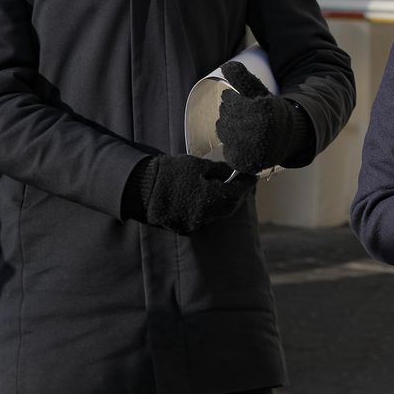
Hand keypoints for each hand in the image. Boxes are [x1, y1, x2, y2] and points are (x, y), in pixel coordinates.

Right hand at [135, 154, 256, 234]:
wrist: (141, 188)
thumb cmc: (171, 172)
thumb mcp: (198, 165)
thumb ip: (220, 170)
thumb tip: (234, 172)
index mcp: (209, 198)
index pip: (237, 193)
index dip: (246, 184)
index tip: (252, 176)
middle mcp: (204, 215)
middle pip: (230, 207)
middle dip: (238, 195)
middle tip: (242, 183)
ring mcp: (194, 224)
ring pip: (218, 215)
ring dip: (226, 203)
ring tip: (228, 189)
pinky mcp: (185, 228)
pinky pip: (205, 219)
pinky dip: (211, 210)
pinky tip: (211, 199)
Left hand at [217, 60, 295, 172]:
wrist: (288, 138)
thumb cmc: (271, 111)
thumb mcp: (259, 91)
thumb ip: (242, 78)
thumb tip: (225, 65)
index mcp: (261, 110)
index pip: (228, 99)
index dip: (234, 98)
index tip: (246, 102)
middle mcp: (256, 130)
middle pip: (224, 114)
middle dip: (231, 112)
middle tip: (246, 115)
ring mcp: (249, 148)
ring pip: (222, 130)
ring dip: (228, 126)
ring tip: (245, 127)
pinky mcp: (244, 161)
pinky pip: (225, 148)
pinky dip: (230, 143)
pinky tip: (242, 140)